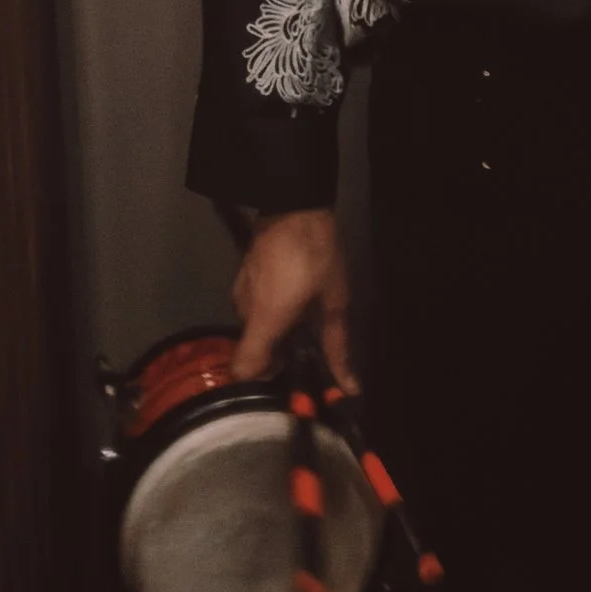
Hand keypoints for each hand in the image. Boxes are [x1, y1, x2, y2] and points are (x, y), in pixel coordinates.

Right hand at [231, 207, 354, 388]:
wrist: (293, 204)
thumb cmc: (316, 255)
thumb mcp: (334, 303)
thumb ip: (337, 348)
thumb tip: (350, 387)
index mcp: (264, 322)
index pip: (242, 369)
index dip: (260, 383)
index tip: (287, 380)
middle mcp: (244, 311)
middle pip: (252, 349)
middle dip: (275, 356)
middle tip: (305, 352)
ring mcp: (240, 291)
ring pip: (253, 328)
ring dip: (274, 332)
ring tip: (303, 322)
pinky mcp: (242, 277)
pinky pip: (252, 308)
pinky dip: (268, 314)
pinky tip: (292, 300)